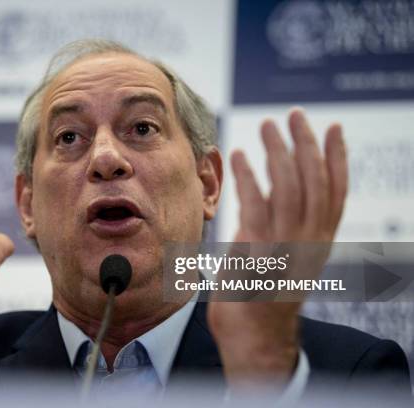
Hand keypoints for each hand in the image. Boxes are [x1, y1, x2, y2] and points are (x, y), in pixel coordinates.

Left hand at [208, 109, 347, 392]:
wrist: (254, 339)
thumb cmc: (262, 300)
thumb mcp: (282, 260)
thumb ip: (279, 228)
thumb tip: (268, 196)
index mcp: (318, 242)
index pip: (335, 192)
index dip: (337, 158)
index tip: (333, 128)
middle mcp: (309, 240)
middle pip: (314, 181)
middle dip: (305, 144)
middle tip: (293, 115)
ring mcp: (285, 245)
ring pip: (290, 186)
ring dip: (278, 151)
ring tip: (267, 125)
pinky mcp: (258, 250)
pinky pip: (255, 203)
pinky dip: (248, 176)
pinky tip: (238, 155)